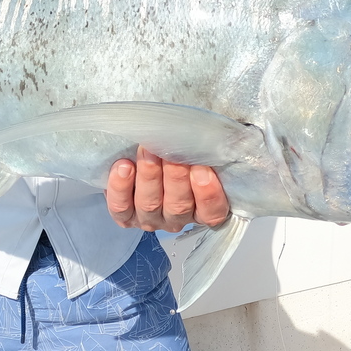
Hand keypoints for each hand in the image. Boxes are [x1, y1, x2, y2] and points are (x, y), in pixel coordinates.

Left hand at [106, 147, 229, 231]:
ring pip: (150, 205)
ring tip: (147, 150)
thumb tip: (230, 132)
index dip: (209, 194)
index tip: (203, 170)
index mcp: (202, 207)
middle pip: (179, 205)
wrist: (140, 150)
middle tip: (172, 153)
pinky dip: (121, 188)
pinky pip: (121, 207)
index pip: (212, 212)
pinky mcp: (125, 214)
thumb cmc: (175, 147)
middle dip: (175, 177)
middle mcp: (177, 216)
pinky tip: (123, 166)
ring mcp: (150, 217)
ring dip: (149, 176)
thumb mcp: (200, 146)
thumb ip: (214, 145)